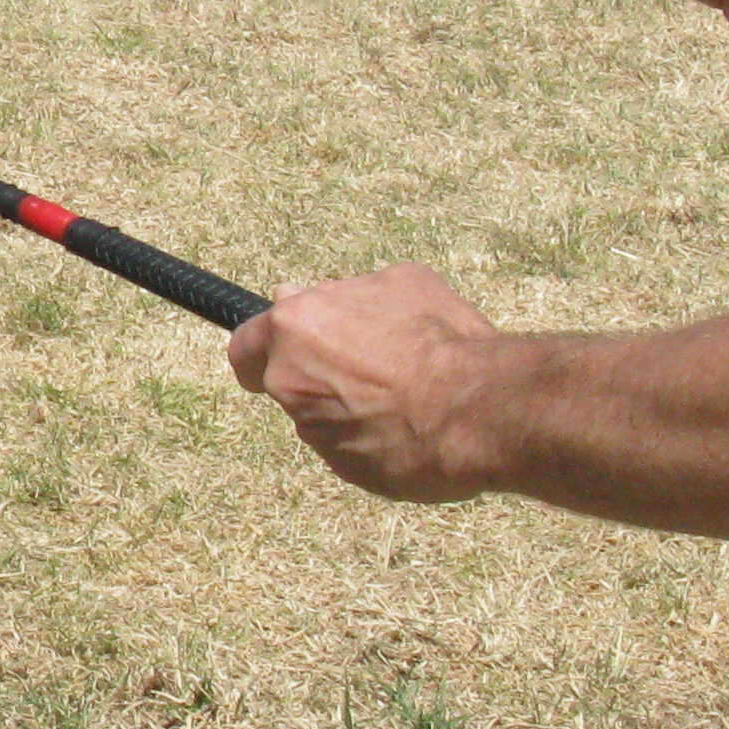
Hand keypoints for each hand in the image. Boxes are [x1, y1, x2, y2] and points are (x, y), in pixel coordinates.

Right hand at [226, 264, 499, 500]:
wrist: (485, 409)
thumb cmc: (409, 446)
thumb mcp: (339, 452)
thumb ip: (311, 410)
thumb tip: (313, 395)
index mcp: (284, 350)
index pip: (244, 347)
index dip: (259, 372)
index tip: (278, 387)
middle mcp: (314, 304)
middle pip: (292, 318)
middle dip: (311, 346)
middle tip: (345, 381)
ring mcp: (363, 284)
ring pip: (343, 304)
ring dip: (356, 330)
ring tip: (397, 369)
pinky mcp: (410, 275)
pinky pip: (390, 296)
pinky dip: (401, 318)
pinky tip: (428, 351)